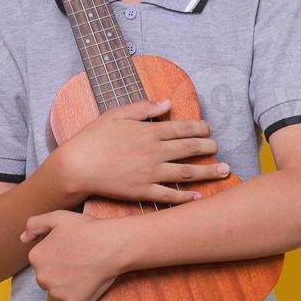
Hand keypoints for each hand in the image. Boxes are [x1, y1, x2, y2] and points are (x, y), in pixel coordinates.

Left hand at [19, 210, 123, 300]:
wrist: (112, 244)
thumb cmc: (87, 228)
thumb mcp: (57, 217)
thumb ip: (35, 224)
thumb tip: (22, 239)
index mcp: (36, 257)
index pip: (39, 264)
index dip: (53, 259)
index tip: (68, 254)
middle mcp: (42, 278)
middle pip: (46, 282)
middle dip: (58, 277)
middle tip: (77, 266)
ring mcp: (58, 293)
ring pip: (55, 300)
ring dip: (64, 295)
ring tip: (81, 282)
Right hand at [57, 97, 228, 204]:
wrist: (76, 166)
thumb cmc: (92, 138)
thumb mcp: (116, 114)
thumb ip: (143, 108)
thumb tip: (166, 103)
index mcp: (148, 132)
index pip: (182, 128)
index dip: (199, 128)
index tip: (209, 129)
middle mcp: (154, 152)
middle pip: (189, 149)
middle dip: (208, 147)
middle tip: (218, 147)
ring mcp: (150, 173)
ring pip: (186, 172)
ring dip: (207, 171)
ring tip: (224, 170)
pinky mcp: (143, 191)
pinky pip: (169, 195)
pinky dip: (186, 197)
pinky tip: (198, 197)